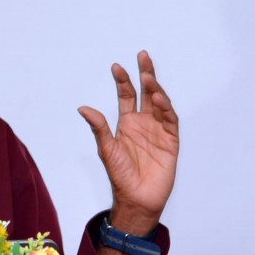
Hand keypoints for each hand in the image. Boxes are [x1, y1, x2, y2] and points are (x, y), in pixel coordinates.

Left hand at [78, 50, 178, 234]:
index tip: (116, 66)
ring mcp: (159, 130)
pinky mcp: (171, 141)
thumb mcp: (107, 149)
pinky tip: (159, 98)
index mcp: (127, 123)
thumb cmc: (120, 175)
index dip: (123, 81)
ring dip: (155, 89)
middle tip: (143, 56)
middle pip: (146, 93)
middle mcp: (144, 123)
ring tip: (148, 77)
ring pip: (160, 103)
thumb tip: (83, 108)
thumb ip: (99, 128)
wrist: (137, 199)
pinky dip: (166, 109)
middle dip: (146, 74)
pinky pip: (170, 121)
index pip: (126, 95)